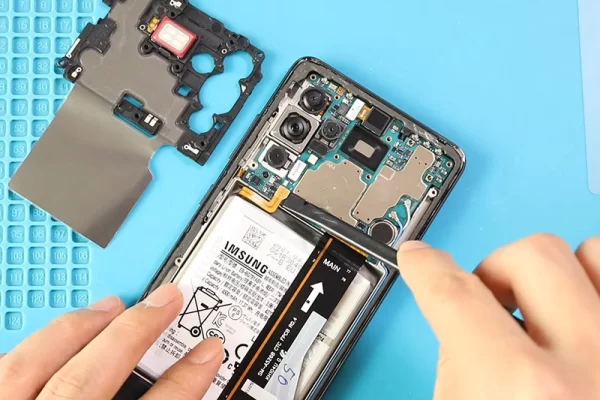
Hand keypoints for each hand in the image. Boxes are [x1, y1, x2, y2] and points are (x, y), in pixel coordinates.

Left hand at [0, 284, 222, 399]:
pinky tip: (47, 337)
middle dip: (134, 332)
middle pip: (88, 377)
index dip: (186, 379)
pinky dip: (26, 349)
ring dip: (78, 330)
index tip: (208, 353)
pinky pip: (0, 371)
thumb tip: (188, 389)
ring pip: (33, 367)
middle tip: (165, 300)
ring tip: (111, 305)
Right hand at [397, 234, 599, 398]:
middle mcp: (588, 361)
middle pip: (528, 257)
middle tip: (489, 302)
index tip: (422, 259)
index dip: (426, 268)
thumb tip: (459, 324)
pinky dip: (593, 284)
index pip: (455, 296)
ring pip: (589, 252)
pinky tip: (580, 313)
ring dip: (558, 274)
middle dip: (496, 271)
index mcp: (521, 386)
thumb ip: (456, 368)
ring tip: (545, 309)